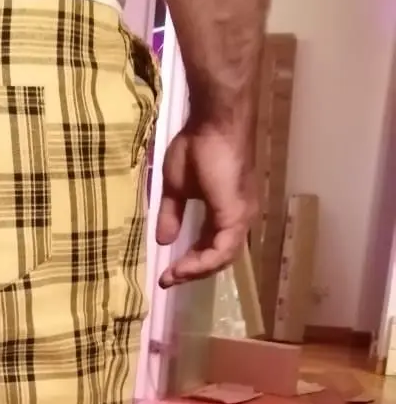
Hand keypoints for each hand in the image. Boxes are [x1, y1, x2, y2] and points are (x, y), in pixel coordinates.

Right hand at [156, 120, 257, 288]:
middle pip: (218, 257)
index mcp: (226, 210)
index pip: (211, 246)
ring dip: (195, 271)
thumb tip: (163, 240)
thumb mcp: (176, 188)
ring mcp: (240, 218)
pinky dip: (201, 263)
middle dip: (192, 271)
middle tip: (167, 279)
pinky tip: (181, 268)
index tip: (165, 272)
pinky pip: (220, 251)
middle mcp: (238, 218)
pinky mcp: (235, 216)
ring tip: (171, 277)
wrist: (213, 124)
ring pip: (221, 258)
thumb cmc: (197, 146)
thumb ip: (172, 215)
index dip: (189, 261)